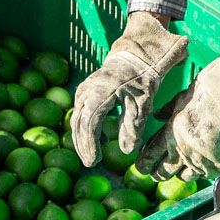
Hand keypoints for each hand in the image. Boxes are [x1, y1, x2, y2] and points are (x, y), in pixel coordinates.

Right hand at [70, 11, 188, 165]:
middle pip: (79, 123)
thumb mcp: (143, 102)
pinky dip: (82, 129)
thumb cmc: (142, 79)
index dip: (90, 143)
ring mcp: (83, 90)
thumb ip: (134, 126)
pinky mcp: (84, 91)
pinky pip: (79, 113)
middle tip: (91, 163)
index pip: (90, 122)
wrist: (135, 55)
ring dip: (81, 139)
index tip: (94, 160)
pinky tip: (91, 142)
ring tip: (90, 156)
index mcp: (102, 92)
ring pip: (76, 119)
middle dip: (83, 145)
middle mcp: (87, 90)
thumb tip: (127, 151)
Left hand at [135, 48, 219, 181]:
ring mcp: (202, 159)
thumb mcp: (183, 96)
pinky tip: (203, 166)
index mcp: (170, 132)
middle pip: (164, 172)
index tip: (142, 167)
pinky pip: (207, 174)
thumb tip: (158, 116)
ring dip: (181, 174)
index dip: (144, 163)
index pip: (150, 155)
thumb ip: (169, 110)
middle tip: (156, 174)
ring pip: (185, 177)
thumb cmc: (210, 89)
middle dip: (158, 173)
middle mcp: (183, 150)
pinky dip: (204, 171)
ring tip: (180, 172)